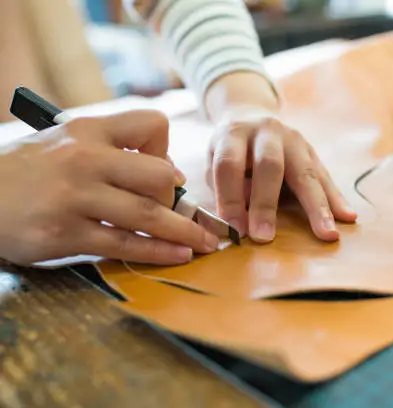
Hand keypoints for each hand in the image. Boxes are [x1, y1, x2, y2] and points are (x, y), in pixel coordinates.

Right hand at [0, 110, 217, 265]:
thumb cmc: (27, 171)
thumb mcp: (63, 142)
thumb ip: (110, 151)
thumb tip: (166, 176)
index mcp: (87, 130)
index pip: (150, 124)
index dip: (166, 148)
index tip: (166, 173)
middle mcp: (84, 159)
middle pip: (157, 175)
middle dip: (181, 201)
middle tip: (192, 218)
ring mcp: (75, 197)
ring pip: (147, 214)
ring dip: (184, 232)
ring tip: (205, 244)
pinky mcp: (65, 234)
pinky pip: (124, 245)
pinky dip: (157, 253)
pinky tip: (178, 256)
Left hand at [206, 106, 356, 242]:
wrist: (250, 115)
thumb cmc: (229, 150)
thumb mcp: (213, 162)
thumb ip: (225, 188)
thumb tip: (240, 222)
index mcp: (234, 133)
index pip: (229, 165)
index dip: (229, 198)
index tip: (233, 230)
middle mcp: (267, 132)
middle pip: (269, 166)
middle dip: (266, 204)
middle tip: (264, 237)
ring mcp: (294, 140)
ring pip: (306, 172)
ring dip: (317, 206)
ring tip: (327, 233)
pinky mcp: (312, 151)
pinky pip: (325, 177)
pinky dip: (336, 199)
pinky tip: (348, 216)